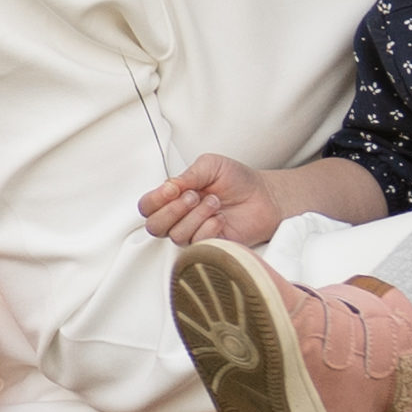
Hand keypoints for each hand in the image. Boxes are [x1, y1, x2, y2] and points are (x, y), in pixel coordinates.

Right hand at [139, 152, 281, 246]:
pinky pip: (196, 242)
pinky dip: (208, 228)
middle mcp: (180, 217)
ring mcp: (193, 233)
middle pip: (154, 226)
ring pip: (176, 235)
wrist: (264, 196)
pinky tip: (221, 218)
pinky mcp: (209, 246)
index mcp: (174, 197)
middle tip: (193, 196)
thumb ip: (188, 175)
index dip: (156, 199)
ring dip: (196, 216)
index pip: (147, 206)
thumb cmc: (237, 180)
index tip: (174, 188)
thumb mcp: (210, 165)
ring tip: (214, 202)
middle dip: (172, 210)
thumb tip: (169, 186)